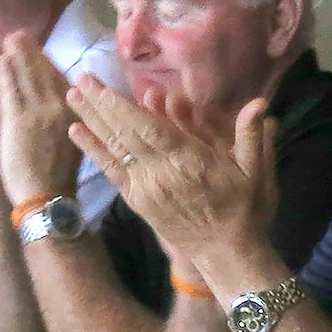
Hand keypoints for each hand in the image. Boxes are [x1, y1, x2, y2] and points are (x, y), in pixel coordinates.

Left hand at [0, 30, 84, 204]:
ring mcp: (40, 112)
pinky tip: (0, 61)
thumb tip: (67, 100)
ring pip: (27, 76)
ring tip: (9, 39)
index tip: (36, 50)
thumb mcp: (71, 140)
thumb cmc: (57, 175)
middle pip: (44, 72)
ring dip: (18, 55)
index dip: (45, 63)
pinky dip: (6, 73)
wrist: (46, 198)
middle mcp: (60, 107)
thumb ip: (66, 117)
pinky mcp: (19, 120)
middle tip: (19, 34)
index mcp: (74, 113)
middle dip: (31, 51)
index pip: (59, 79)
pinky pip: (12, 90)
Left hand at [68, 78, 273, 266]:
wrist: (225, 253)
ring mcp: (145, 188)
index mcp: (190, 162)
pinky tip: (77, 131)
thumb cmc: (244, 209)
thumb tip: (260, 103)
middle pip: (124, 134)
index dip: (124, 110)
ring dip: (91, 121)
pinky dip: (93, 150)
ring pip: (114, 149)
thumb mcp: (257, 172)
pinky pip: (111, 171)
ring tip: (71, 96)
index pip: (150, 131)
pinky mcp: (137, 200)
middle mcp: (161, 174)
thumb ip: (253, 136)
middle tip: (79, 78)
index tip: (104, 90)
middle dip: (100, 106)